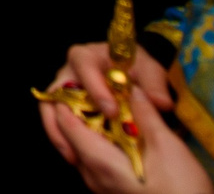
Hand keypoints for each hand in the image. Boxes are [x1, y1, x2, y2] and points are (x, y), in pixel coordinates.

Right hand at [39, 44, 203, 192]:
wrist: (135, 79)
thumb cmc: (139, 71)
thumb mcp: (151, 73)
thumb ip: (155, 86)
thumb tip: (161, 102)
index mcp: (89, 56)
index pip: (84, 65)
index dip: (95, 88)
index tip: (111, 111)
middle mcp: (70, 72)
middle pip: (57, 89)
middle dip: (67, 116)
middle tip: (83, 139)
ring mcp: (64, 92)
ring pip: (51, 109)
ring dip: (60, 133)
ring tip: (74, 156)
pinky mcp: (65, 110)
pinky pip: (57, 124)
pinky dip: (65, 140)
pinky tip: (77, 158)